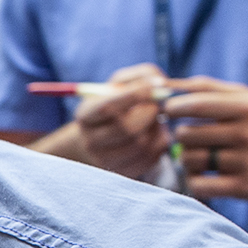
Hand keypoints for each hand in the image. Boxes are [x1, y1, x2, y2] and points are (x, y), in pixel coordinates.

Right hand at [75, 63, 172, 179]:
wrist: (107, 132)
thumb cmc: (119, 101)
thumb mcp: (124, 82)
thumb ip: (143, 75)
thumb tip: (161, 84)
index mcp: (85, 115)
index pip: (107, 108)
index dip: (134, 96)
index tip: (155, 86)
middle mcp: (91, 141)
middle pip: (126, 130)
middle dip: (149, 114)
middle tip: (157, 105)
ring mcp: (106, 161)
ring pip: (141, 145)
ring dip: (156, 129)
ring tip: (154, 119)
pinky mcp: (124, 172)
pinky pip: (151, 158)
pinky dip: (159, 142)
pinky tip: (154, 133)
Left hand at [164, 77, 247, 201]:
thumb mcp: (244, 97)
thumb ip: (204, 88)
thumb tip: (160, 86)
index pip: (197, 104)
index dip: (173, 108)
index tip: (167, 111)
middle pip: (187, 135)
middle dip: (182, 135)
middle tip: (189, 137)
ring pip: (190, 160)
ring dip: (186, 159)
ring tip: (199, 155)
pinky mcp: (245, 188)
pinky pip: (199, 185)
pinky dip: (194, 180)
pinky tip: (203, 174)